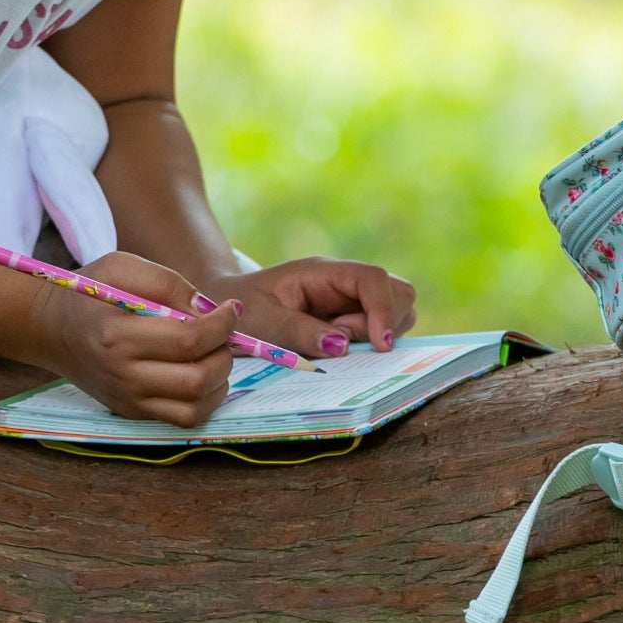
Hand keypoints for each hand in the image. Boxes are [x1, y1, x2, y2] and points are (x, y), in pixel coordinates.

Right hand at [28, 252, 240, 427]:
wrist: (49, 330)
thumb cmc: (88, 293)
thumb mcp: (121, 267)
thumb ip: (167, 282)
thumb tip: (209, 309)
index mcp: (118, 336)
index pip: (188, 340)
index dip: (222, 325)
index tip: (232, 308)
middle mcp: (122, 375)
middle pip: (196, 379)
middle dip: (224, 354)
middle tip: (222, 334)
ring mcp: (126, 400)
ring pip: (195, 408)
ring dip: (220, 381)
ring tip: (213, 354)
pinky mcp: (131, 413)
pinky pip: (182, 419)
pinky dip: (204, 400)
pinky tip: (202, 374)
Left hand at [194, 257, 416, 359]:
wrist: (224, 309)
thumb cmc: (240, 311)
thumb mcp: (262, 322)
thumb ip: (299, 332)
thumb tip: (342, 345)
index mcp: (322, 272)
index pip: (372, 279)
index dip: (384, 309)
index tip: (379, 343)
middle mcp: (343, 283)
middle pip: (398, 291)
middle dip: (384, 323)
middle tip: (342, 342)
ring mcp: (349, 301)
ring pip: (396, 311)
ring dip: (376, 335)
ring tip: (334, 345)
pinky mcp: (349, 320)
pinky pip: (377, 330)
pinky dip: (369, 344)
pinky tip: (337, 350)